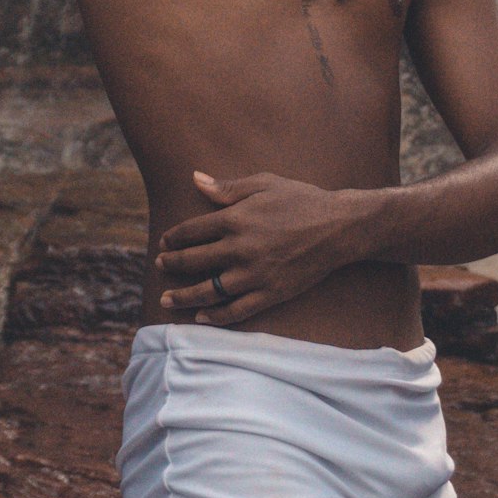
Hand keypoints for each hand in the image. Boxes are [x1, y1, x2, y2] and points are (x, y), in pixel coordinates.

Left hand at [155, 169, 369, 325]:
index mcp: (235, 219)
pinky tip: (201, 317)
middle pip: (194, 261)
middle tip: (159, 265)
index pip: (192, 231)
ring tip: (167, 299)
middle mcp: (240, 249)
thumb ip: (227, 187)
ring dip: (184, 296)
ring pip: (209, 291)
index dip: (173, 237)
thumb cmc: (301, 199)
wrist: (338, 228)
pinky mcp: (270, 294)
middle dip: (172, 264)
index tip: (164, 241)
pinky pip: (236, 311)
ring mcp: (255, 275)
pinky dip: (216, 317)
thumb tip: (195, 179)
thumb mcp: (264, 183)